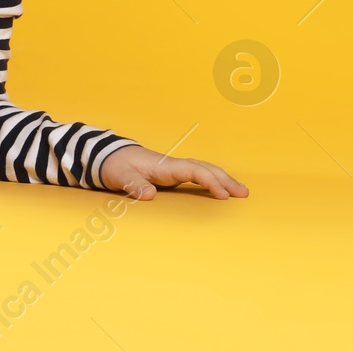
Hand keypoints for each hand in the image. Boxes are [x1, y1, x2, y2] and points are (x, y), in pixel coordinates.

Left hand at [99, 144, 248, 200]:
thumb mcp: (119, 176)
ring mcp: (174, 169)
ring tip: (241, 192)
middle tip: (243, 194)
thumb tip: (149, 195)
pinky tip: (222, 189)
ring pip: (204, 169)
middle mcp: (172, 165)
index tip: (223, 195)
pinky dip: (212, 179)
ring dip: (223, 179)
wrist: (109, 155)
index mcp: (163, 166)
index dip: (209, 181)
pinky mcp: (172, 174)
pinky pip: (198, 174)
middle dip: (225, 179)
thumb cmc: (115, 165)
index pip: (193, 170)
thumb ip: (133, 185)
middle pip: (205, 168)